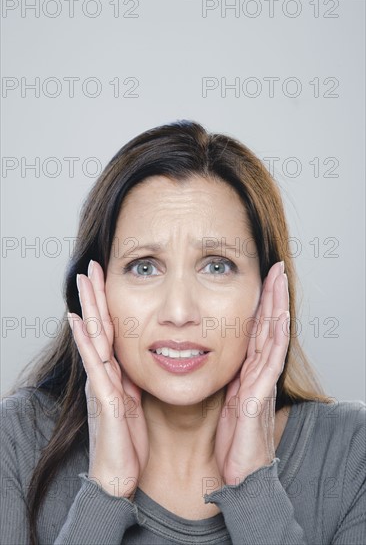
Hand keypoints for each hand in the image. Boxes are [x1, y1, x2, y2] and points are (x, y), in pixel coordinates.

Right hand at [67, 260, 148, 497]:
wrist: (119, 479)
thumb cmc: (128, 443)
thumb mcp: (135, 405)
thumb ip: (133, 382)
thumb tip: (139, 363)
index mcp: (115, 374)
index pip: (110, 331)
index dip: (107, 305)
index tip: (107, 278)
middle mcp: (104, 374)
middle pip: (98, 327)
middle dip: (95, 296)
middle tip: (91, 267)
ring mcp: (100, 384)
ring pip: (93, 338)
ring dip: (88, 308)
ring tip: (83, 282)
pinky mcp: (103, 399)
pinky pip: (95, 364)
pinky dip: (85, 341)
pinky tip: (78, 321)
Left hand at [214, 261, 289, 485]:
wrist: (239, 475)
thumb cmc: (231, 440)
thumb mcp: (224, 401)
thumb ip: (225, 379)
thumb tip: (211, 359)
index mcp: (246, 372)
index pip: (254, 331)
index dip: (259, 304)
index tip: (260, 279)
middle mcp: (257, 373)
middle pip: (267, 326)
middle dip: (273, 296)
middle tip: (275, 269)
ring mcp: (261, 382)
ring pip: (273, 336)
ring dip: (277, 307)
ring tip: (279, 280)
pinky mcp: (259, 396)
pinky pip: (269, 360)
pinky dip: (275, 337)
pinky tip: (279, 317)